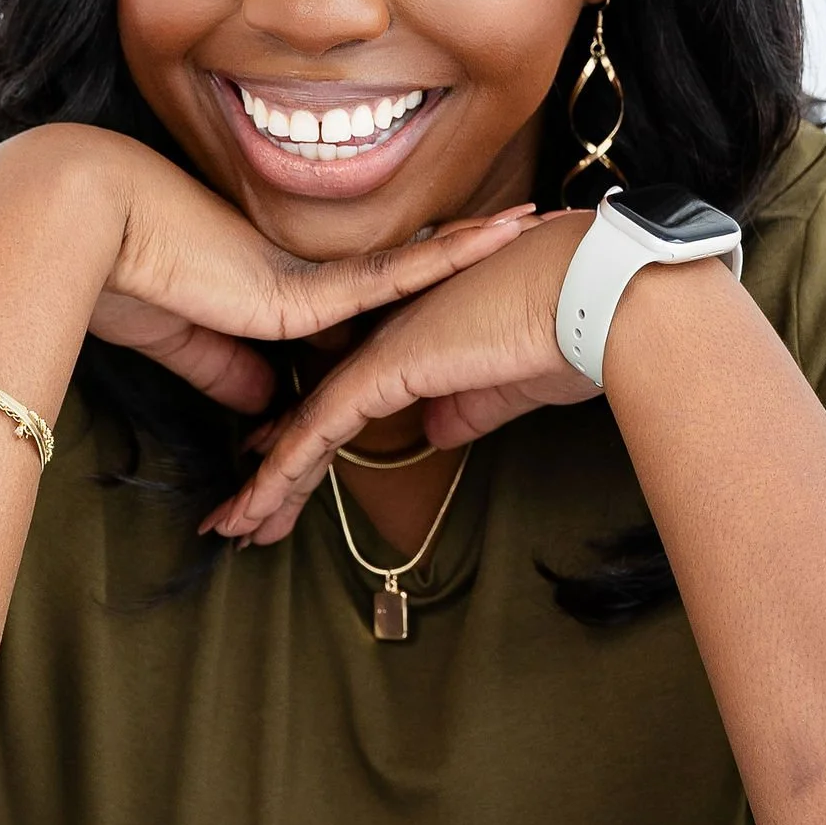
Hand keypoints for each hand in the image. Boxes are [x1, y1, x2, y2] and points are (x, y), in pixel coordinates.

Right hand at [20, 126, 536, 415]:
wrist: (81, 230)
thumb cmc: (115, 278)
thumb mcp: (182, 342)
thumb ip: (225, 371)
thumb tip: (264, 411)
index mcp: (273, 285)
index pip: (362, 288)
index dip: (416, 276)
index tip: (464, 265)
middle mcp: (300, 274)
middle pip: (400, 269)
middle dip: (463, 253)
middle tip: (529, 225)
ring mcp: (306, 277)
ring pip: (412, 262)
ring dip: (475, 246)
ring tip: (538, 224)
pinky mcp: (300, 290)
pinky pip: (392, 275)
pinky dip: (446, 259)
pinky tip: (497, 239)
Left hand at [204, 208, 598, 542]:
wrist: (595, 296)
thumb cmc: (571, 331)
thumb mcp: (512, 383)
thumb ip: (469, 406)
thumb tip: (438, 430)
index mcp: (418, 344)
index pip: (348, 402)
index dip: (312, 445)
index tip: (280, 483)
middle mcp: (388, 344)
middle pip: (315, 418)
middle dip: (276, 473)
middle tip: (238, 518)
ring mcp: (381, 354)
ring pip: (305, 430)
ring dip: (265, 486)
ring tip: (230, 528)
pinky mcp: (383, 370)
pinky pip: (317, 431)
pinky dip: (282, 475)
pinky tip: (253, 508)